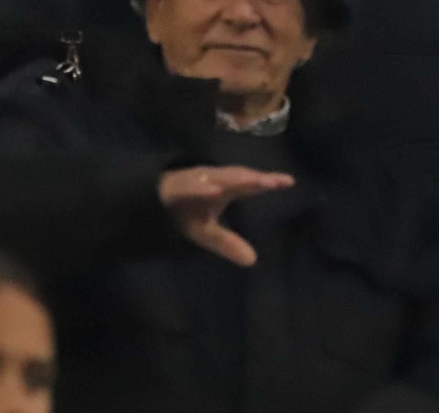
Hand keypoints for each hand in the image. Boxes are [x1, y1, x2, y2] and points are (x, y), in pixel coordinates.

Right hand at [157, 165, 293, 266]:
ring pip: (216, 178)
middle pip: (236, 177)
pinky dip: (201, 186)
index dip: (268, 182)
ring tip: (251, 181)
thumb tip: (252, 261)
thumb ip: (228, 244)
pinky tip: (214, 189)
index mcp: (224, 189)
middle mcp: (212, 180)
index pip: (249, 185)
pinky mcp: (175, 186)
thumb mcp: (207, 234)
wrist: (149, 204)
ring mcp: (194, 181)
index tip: (289, 182)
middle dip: (254, 179)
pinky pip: (189, 186)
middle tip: (273, 183)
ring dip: (232, 179)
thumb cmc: (186, 212)